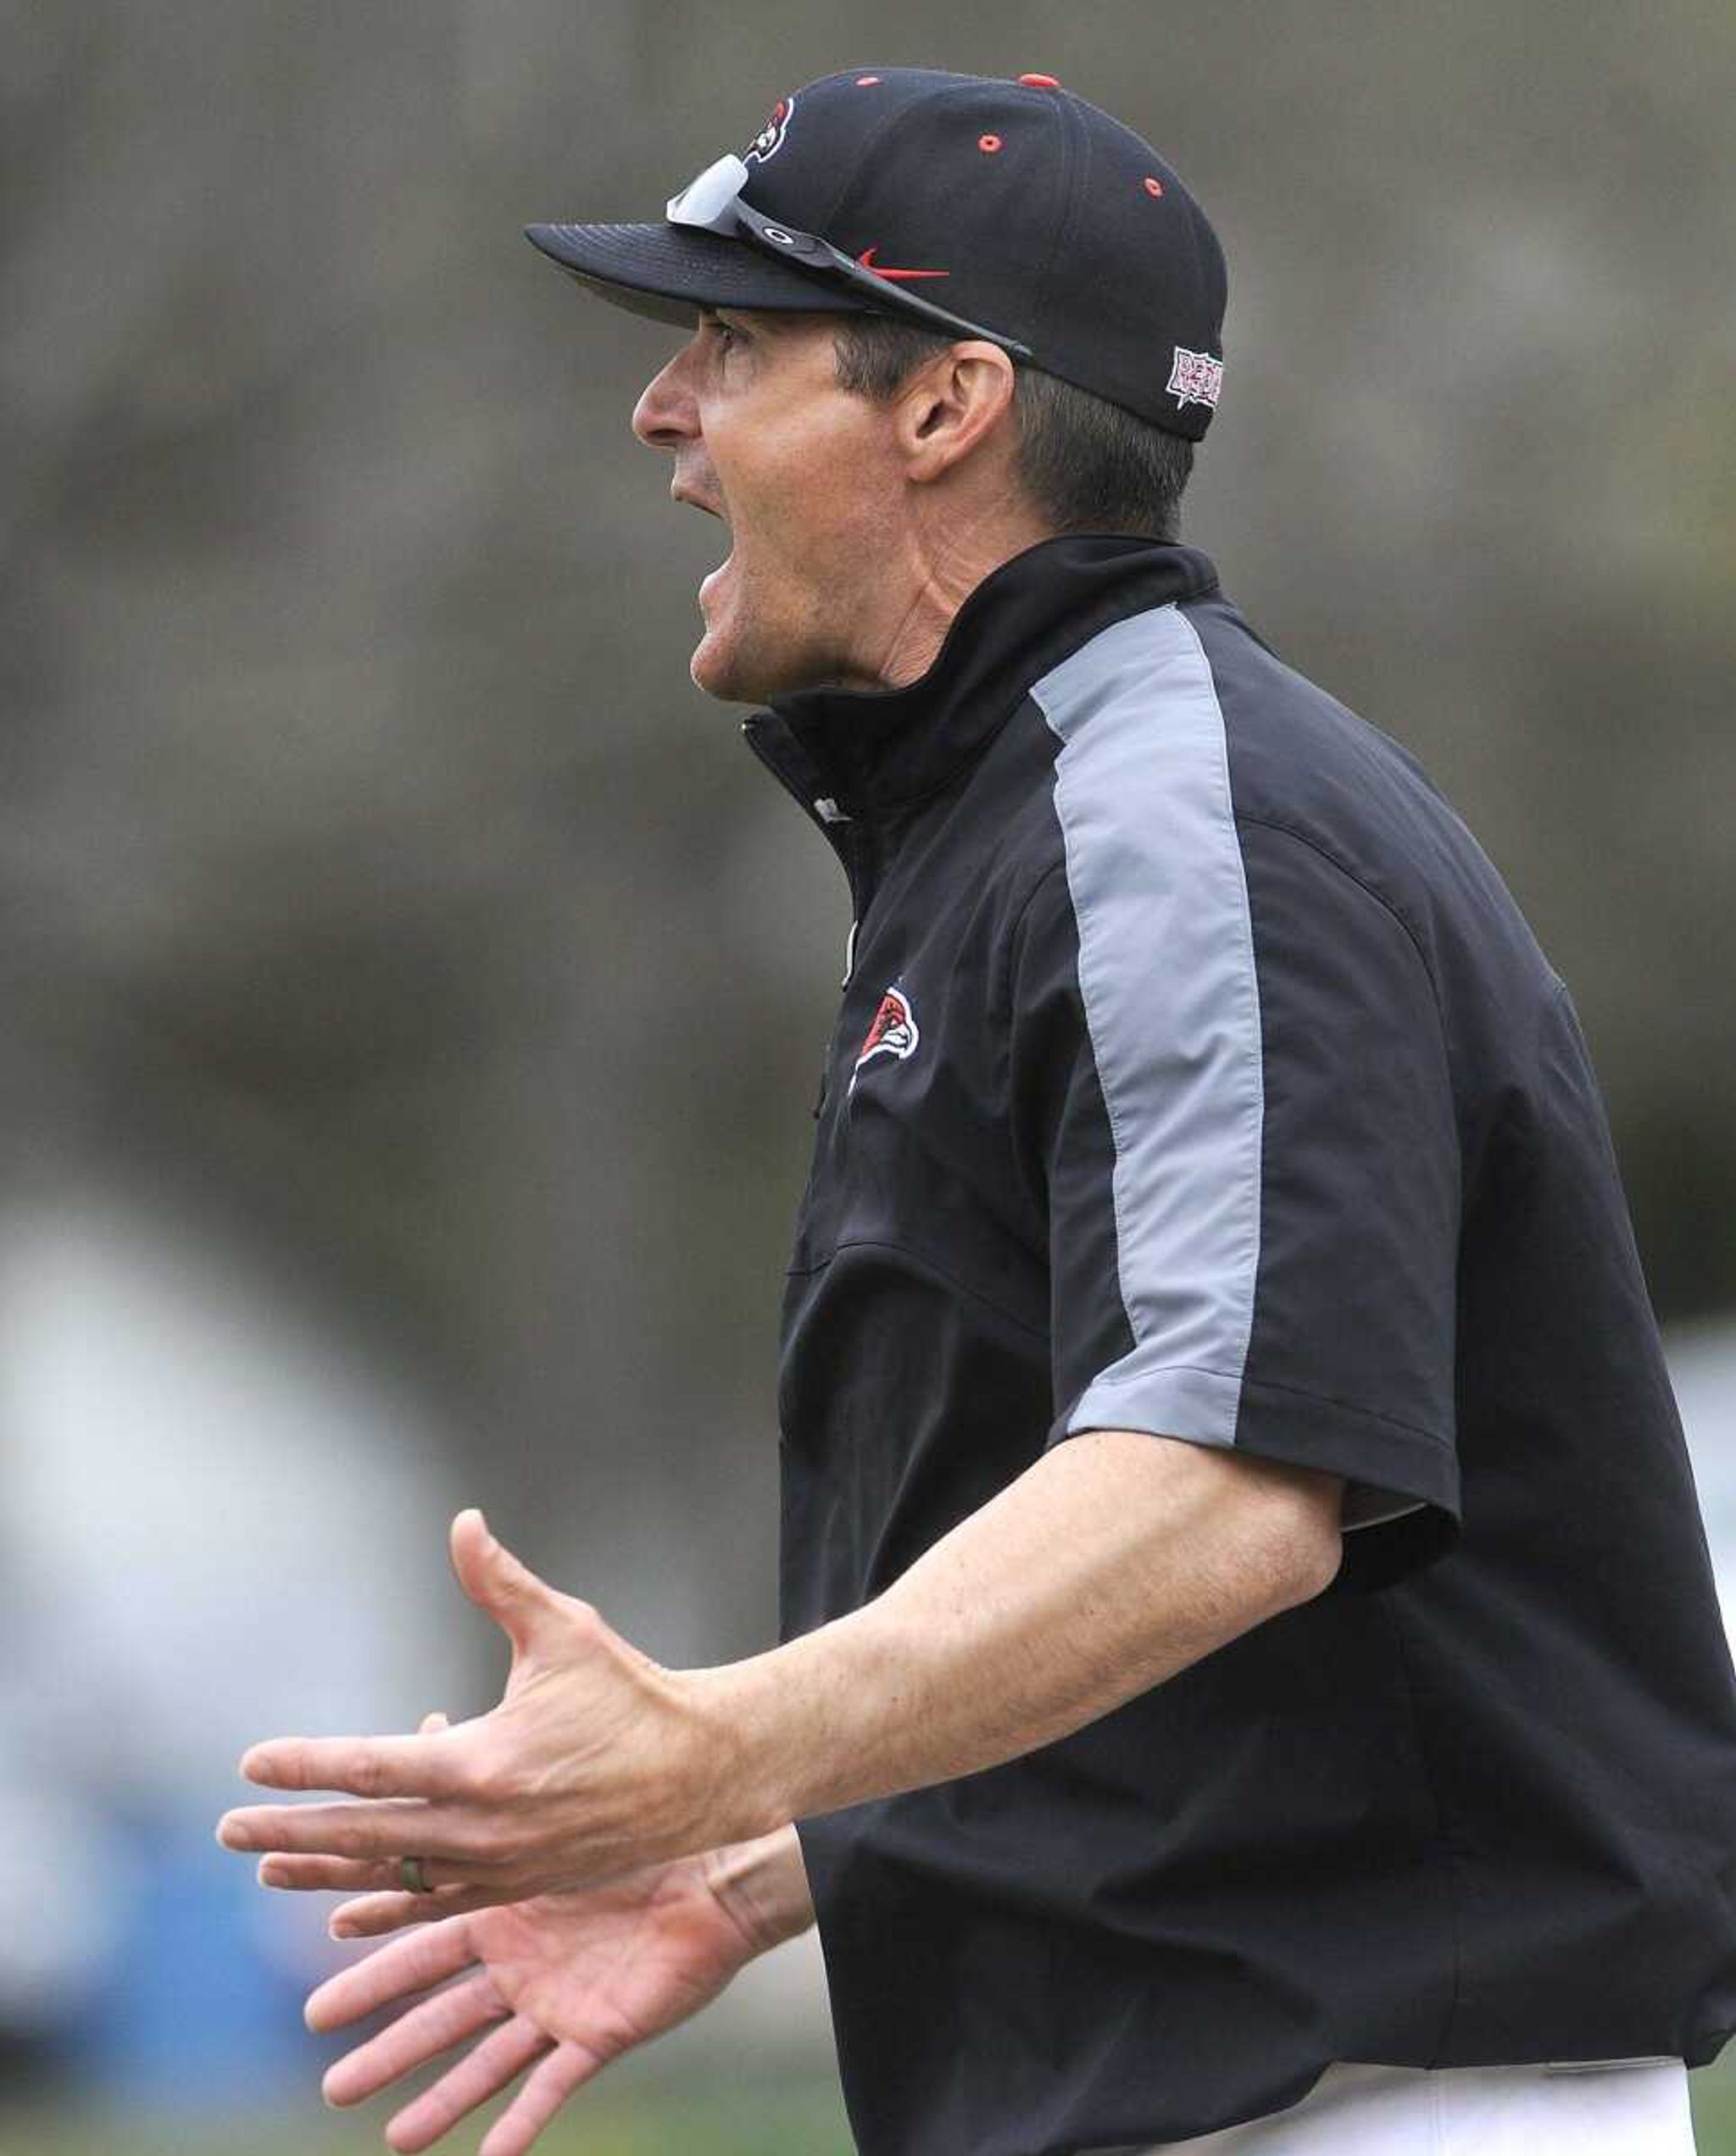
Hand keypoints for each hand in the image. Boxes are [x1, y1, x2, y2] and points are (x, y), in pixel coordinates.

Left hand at [218, 1511, 767, 1920]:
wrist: (702, 1774)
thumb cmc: (632, 1695)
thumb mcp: (566, 1630)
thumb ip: (500, 1582)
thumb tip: (462, 1523)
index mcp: (484, 1762)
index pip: (371, 1766)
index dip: (306, 1765)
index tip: (252, 1764)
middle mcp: (482, 1827)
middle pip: (364, 1835)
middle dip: (290, 1833)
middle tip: (227, 1831)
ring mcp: (498, 1866)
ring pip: (391, 1877)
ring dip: (323, 1874)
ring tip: (266, 1871)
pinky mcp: (517, 1886)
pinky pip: (432, 1903)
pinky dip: (382, 1906)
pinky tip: (341, 1912)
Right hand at [307, 1818, 811, 2155]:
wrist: (718, 1866)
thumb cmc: (642, 1830)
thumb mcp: (553, 1807)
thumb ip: (493, 1775)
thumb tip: (435, 1716)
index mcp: (506, 1916)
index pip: (424, 1946)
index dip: (374, 1971)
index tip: (318, 2001)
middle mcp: (523, 1968)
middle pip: (441, 2014)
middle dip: (388, 2047)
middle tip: (332, 2085)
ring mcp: (558, 2004)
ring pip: (486, 2062)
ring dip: (441, 2100)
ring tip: (394, 2137)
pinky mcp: (600, 2032)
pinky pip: (557, 2086)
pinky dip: (524, 2126)